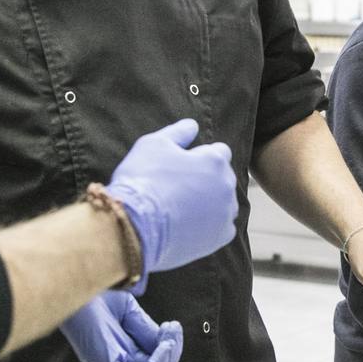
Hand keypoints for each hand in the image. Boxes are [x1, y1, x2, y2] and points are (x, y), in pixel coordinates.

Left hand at [59, 291, 183, 361]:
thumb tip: (166, 342)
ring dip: (166, 361)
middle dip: (170, 359)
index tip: (173, 329)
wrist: (73, 283)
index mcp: (116, 355)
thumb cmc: (94, 296)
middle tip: (173, 333)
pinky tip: (163, 344)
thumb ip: (146, 330)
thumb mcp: (128, 312)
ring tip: (170, 337)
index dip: (167, 354)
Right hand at [105, 119, 238, 285]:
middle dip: (207, 179)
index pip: (219, 152)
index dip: (200, 157)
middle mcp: (226, 185)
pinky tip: (189, 224)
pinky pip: (222, 227)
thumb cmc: (142, 180)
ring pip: (224, 203)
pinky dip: (210, 226)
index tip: (182, 166)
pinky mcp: (220, 236)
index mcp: (215, 160)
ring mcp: (225, 212)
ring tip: (181, 207)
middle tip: (178, 187)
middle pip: (222, 177)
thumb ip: (178, 132)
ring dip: (210, 202)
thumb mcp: (154, 144)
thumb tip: (192, 125)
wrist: (135, 225)